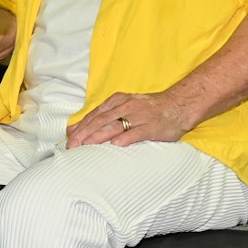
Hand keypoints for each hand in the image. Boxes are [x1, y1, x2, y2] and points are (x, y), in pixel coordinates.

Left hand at [67, 90, 190, 147]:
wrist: (178, 105)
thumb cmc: (148, 109)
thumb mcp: (123, 107)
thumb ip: (101, 117)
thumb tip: (74, 129)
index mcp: (117, 101)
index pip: (94, 115)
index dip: (81, 127)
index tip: (69, 139)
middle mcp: (126, 107)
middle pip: (101, 121)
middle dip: (84, 134)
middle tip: (73, 146)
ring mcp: (139, 116)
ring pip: (115, 126)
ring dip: (98, 136)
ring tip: (86, 146)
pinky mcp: (151, 126)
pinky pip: (136, 133)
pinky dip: (125, 138)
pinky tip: (115, 145)